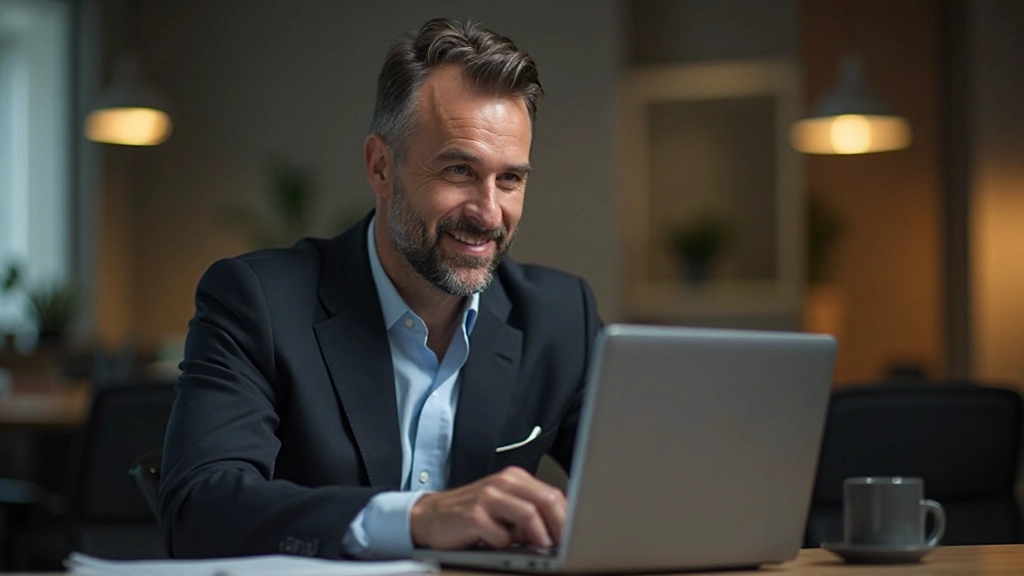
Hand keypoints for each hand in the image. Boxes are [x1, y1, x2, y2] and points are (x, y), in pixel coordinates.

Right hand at [410, 466, 566, 549]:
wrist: (430, 517)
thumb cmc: (471, 514)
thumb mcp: (503, 508)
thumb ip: (529, 514)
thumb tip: (558, 533)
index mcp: (514, 479)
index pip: (552, 494)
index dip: (568, 517)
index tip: (575, 535)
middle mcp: (502, 483)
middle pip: (547, 500)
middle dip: (561, 526)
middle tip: (563, 544)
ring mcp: (487, 498)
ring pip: (529, 515)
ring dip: (539, 536)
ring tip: (540, 547)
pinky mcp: (473, 516)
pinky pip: (502, 536)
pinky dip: (505, 544)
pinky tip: (496, 543)